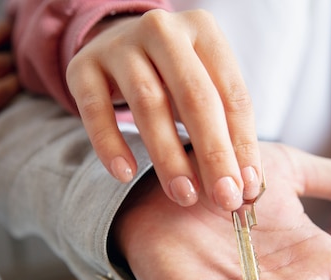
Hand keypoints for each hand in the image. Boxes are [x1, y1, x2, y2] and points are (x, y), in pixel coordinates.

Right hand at [67, 10, 259, 210]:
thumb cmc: (170, 75)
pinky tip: (124, 174)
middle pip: (194, 97)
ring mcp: (119, 46)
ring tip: (184, 194)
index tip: (247, 187)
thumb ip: (224, 127)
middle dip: (212, 154)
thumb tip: (246, 186)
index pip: (231, 93)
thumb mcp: (203, 85)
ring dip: (169, 156)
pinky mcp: (83, 67)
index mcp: (203, 30)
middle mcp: (162, 30)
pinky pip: (95, 110)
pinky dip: (110, 144)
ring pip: (148, 104)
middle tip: (223, 198)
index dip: (242, 144)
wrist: (114, 43)